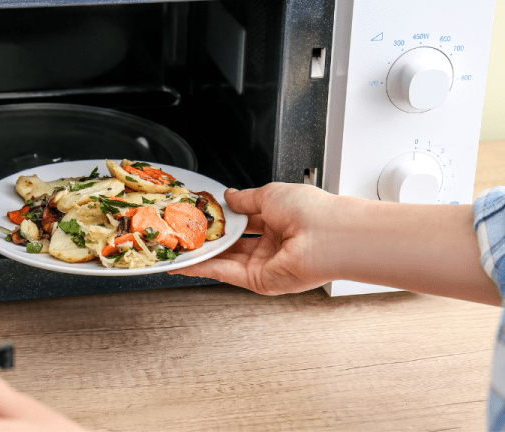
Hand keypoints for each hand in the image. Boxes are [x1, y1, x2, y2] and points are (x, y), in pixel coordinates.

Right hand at [170, 183, 336, 294]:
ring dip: (201, 254)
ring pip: (225, 259)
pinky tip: (186, 263)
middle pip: (232, 242)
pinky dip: (204, 269)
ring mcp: (265, 263)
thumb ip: (245, 199)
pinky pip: (226, 273)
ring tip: (177, 248)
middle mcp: (273, 243)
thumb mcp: (270, 194)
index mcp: (279, 219)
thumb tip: (229, 196)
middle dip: (208, 238)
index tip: (201, 215)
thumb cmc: (309, 211)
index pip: (244, 220)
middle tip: (184, 232)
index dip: (222, 218)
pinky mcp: (259, 281)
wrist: (326, 236)